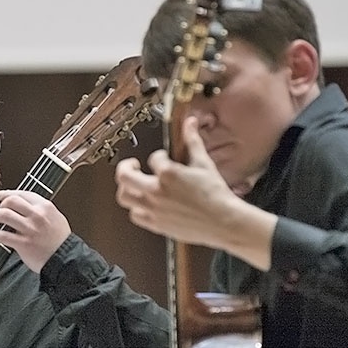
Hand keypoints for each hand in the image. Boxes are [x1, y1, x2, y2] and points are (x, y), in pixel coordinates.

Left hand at [0, 190, 70, 272]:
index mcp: (45, 207)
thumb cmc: (61, 241)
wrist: (66, 259)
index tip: (1, 196)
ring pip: (4, 215)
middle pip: (11, 201)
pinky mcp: (23, 244)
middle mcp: (36, 216)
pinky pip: (1, 235)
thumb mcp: (55, 218)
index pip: (22, 194)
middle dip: (1, 205)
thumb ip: (41, 210)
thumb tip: (24, 205)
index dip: (9, 194)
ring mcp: (29, 229)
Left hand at [115, 118, 274, 269]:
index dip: (159, 156)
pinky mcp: (156, 224)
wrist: (223, 221)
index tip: (162, 159)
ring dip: (127, 188)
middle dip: (126, 167)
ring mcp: (154, 208)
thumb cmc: (216, 196)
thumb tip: (190, 124)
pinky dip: (136, 208)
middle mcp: (156, 191)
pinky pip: (135, 215)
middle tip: (131, 165)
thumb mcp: (204, 163)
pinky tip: (144, 203)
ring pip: (124, 197)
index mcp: (168, 174)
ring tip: (133, 185)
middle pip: (124, 176)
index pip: (154, 158)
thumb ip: (193, 142)